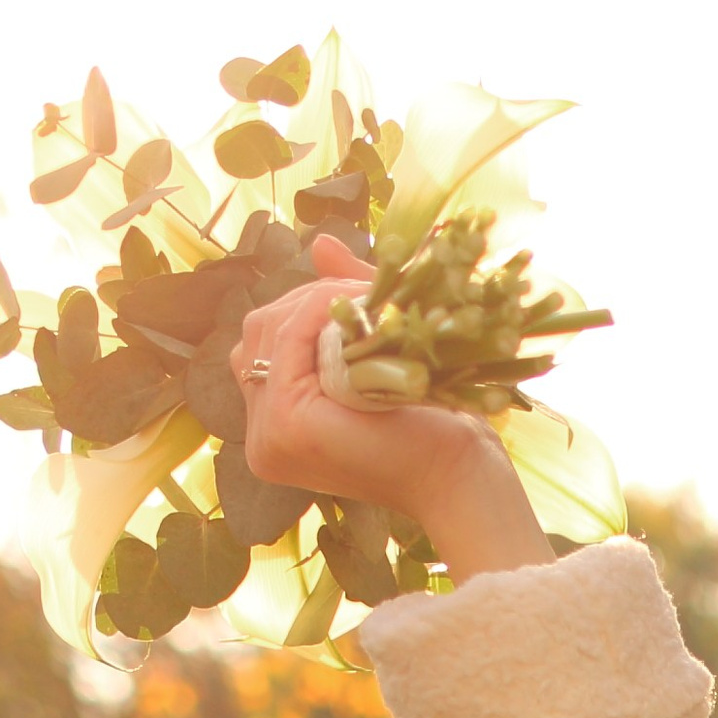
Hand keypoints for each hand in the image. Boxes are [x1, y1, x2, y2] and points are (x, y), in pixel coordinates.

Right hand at [234, 236, 551, 581]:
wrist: (458, 473)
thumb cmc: (430, 423)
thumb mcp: (376, 354)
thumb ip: (343, 303)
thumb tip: (320, 244)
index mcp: (276, 429)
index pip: (263, 343)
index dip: (304, 310)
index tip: (357, 299)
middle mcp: (262, 437)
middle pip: (259, 332)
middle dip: (308, 303)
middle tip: (364, 297)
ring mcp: (267, 433)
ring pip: (269, 327)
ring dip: (318, 304)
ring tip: (368, 307)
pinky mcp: (284, 422)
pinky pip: (287, 335)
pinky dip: (320, 311)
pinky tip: (360, 313)